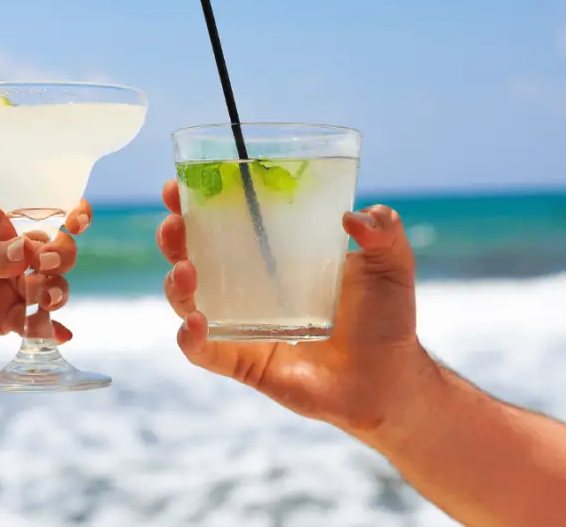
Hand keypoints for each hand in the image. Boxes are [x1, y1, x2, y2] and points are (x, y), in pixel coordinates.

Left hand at [0, 195, 91, 352]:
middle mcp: (14, 248)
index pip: (40, 208)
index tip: (78, 220)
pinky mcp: (12, 314)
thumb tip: (28, 252)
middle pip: (57, 248)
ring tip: (43, 302)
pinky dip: (50, 327)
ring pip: (53, 284)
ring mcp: (15, 282)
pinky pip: (38, 320)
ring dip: (56, 292)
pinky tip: (59, 334)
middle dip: (60, 258)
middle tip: (43, 269)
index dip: (67, 211)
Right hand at [157, 180, 430, 432]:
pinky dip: (191, 340)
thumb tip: (354, 217)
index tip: (178, 185)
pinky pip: (206, 352)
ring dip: (175, 285)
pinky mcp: (245, 363)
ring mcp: (242, 326)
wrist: (390, 380)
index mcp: (272, 256)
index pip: (223, 223)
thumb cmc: (386, 319)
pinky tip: (195, 324)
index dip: (194, 204)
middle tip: (176, 225)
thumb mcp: (391, 265)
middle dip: (174, 238)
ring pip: (188, 303)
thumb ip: (385, 232)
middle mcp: (248, 288)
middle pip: (191, 257)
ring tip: (187, 271)